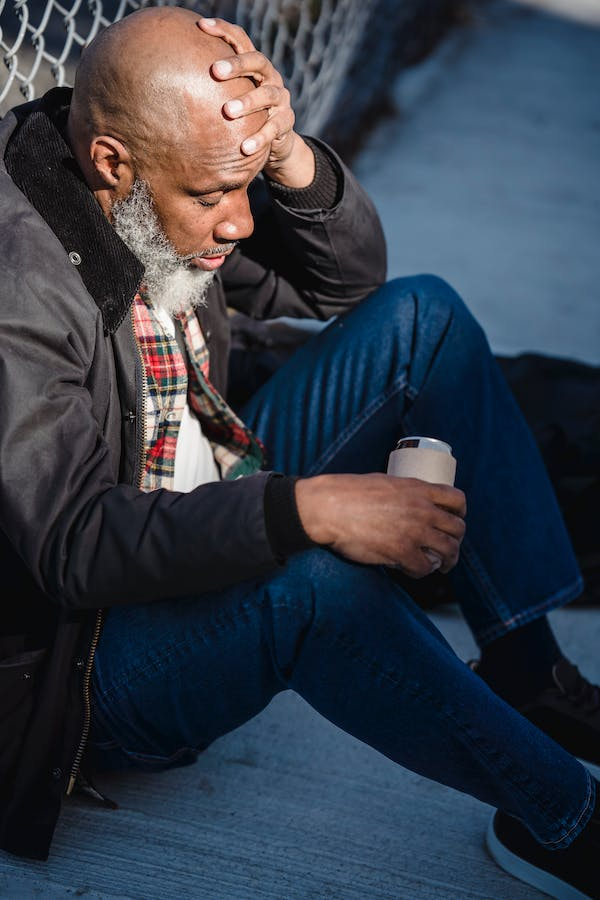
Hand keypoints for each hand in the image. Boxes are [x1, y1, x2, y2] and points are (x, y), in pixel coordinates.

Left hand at [196, 17, 314, 186]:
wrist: (276, 142)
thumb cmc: (245, 116)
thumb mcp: (231, 97)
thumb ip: (213, 88)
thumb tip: (168, 82)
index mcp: (255, 66)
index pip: (241, 40)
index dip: (224, 30)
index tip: (201, 25)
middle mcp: (270, 77)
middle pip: (258, 62)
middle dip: (237, 64)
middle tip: (215, 71)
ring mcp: (281, 100)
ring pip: (267, 95)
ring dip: (248, 101)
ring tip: (228, 112)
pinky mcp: (286, 123)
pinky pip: (274, 129)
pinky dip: (259, 138)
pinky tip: (244, 148)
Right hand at [295, 474, 466, 577]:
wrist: (329, 506)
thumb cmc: (348, 493)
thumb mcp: (384, 483)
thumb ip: (400, 494)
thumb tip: (403, 505)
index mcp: (419, 489)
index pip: (457, 499)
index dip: (460, 512)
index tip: (455, 520)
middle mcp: (423, 509)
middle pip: (458, 528)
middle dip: (456, 540)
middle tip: (448, 548)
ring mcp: (415, 531)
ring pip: (449, 550)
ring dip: (448, 560)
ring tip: (442, 566)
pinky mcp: (401, 551)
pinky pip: (425, 568)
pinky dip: (422, 572)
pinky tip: (415, 570)